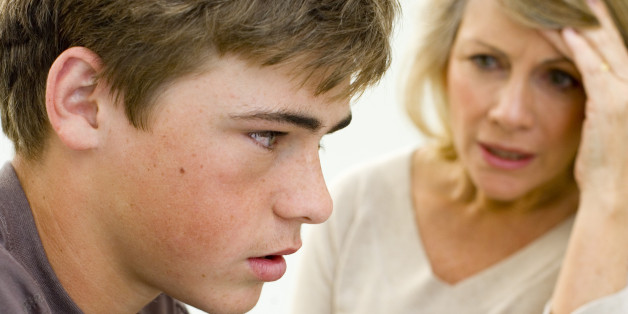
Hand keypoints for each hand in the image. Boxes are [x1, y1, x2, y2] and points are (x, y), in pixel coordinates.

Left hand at [545, 2, 627, 312]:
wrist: (616, 202)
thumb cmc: (609, 175)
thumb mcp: (605, 138)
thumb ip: (599, 113)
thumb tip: (588, 102)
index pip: (619, 55)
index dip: (603, 34)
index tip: (585, 17)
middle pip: (618, 44)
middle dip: (599, 18)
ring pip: (607, 49)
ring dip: (585, 26)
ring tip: (574, 2)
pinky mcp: (614, 105)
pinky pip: (593, 67)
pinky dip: (579, 47)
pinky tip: (565, 31)